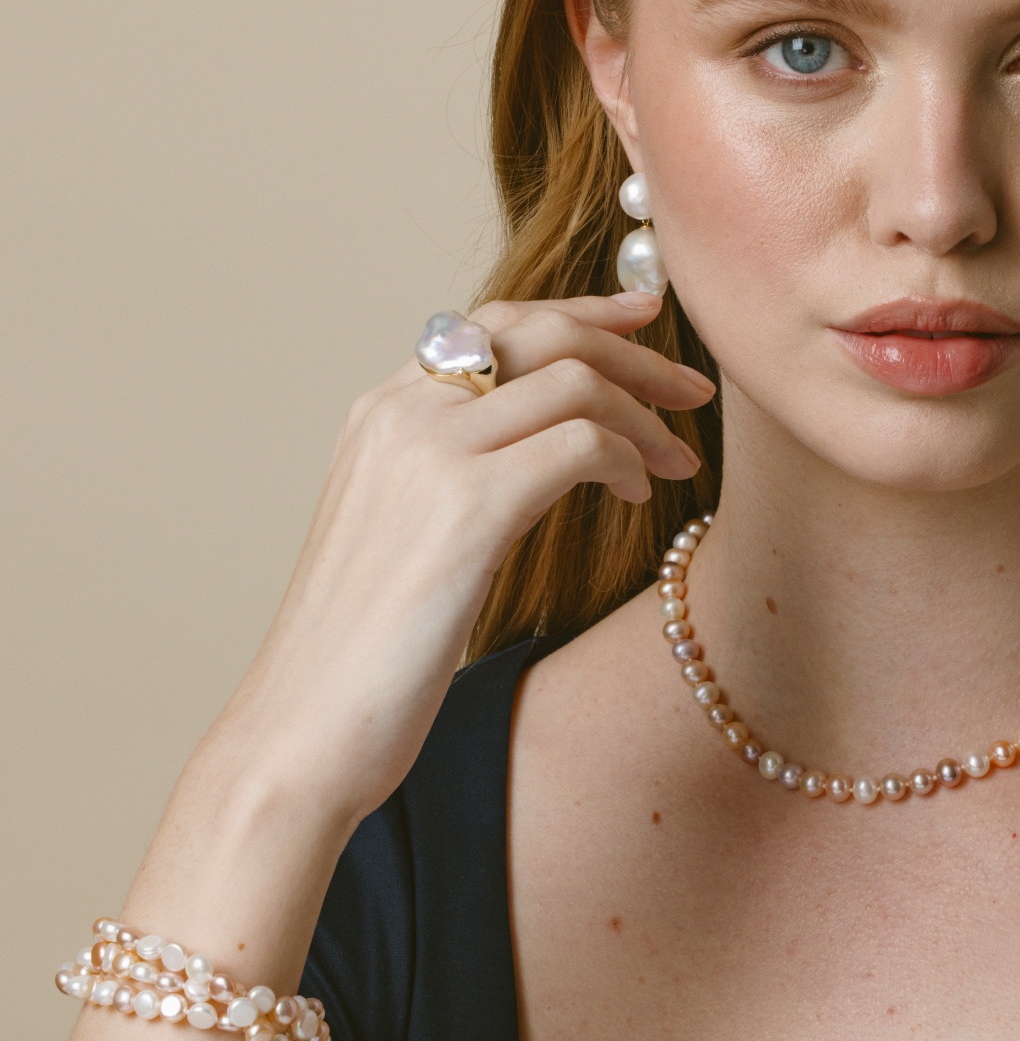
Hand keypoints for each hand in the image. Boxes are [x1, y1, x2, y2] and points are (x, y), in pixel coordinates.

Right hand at [211, 290, 712, 828]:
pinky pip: (581, 444)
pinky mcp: (468, 506)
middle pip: (542, 332)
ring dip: (645, 416)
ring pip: (574, 380)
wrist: (303, 728)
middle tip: (695, 391)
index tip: (644, 320)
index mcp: (381, 413)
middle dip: (635, 352)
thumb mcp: (401, 535)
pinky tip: (638, 497)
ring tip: (677, 465)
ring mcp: (430, 452)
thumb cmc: (359, 657)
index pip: (494, 322)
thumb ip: (455, 474)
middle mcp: (401, 413)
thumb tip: (545, 450)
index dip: (582, 312)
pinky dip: (626, 460)